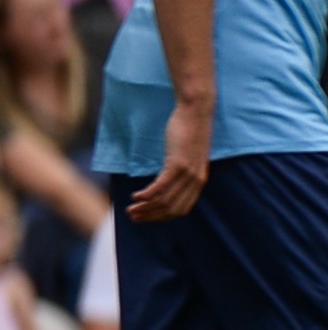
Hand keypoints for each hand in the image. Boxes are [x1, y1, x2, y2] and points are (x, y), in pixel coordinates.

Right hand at [130, 100, 211, 221]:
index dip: (162, 217)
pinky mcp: (178, 163)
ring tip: (131, 210)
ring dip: (146, 208)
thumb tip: (167, 178)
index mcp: (199, 180)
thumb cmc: (189, 130)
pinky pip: (162, 186)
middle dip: (152, 216)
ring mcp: (188, 173)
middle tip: (134, 217)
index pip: (181, 209)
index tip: (146, 218)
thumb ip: (181, 169)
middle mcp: (195, 180)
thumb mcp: (187, 154)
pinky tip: (136, 197)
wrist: (196, 111)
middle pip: (173, 208)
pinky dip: (148, 194)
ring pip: (166, 200)